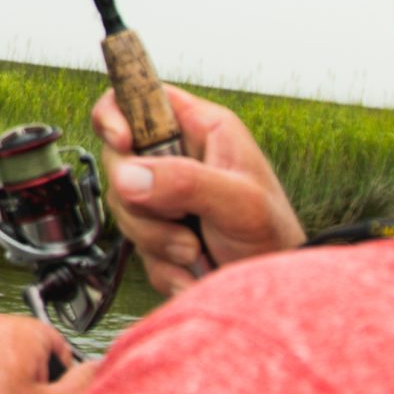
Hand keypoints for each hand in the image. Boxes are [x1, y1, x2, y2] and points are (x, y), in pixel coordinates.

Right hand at [91, 82, 303, 295]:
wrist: (274, 294)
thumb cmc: (275, 237)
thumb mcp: (240, 203)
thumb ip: (186, 182)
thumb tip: (129, 174)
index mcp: (201, 129)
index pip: (139, 99)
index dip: (118, 114)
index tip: (123, 143)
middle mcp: (178, 157)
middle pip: (120, 160)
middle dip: (142, 199)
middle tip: (179, 217)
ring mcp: (164, 196)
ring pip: (124, 206)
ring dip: (156, 238)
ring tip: (195, 248)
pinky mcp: (157, 232)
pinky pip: (135, 246)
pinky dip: (162, 264)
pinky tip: (191, 267)